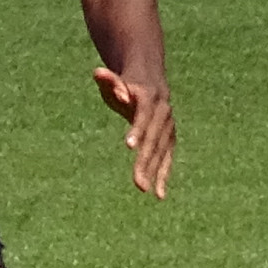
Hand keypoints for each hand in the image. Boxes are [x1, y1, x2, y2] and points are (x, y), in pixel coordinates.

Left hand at [92, 65, 174, 198]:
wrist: (151, 81)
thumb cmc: (124, 82)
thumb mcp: (113, 79)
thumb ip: (107, 79)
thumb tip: (98, 73)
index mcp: (148, 98)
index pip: (143, 115)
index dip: (137, 130)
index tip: (130, 146)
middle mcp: (162, 113)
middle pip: (153, 139)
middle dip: (145, 160)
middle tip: (137, 182)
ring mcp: (168, 127)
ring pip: (161, 151)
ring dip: (153, 171)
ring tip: (143, 189)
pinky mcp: (170, 138)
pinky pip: (168, 157)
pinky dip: (164, 175)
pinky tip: (159, 194)